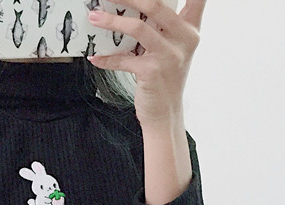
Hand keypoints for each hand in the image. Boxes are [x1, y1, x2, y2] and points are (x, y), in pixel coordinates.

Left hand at [87, 0, 206, 124]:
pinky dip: (107, 58)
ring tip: (94, 17)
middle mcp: (184, 39)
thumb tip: (131, 7)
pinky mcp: (152, 72)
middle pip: (156, 4)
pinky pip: (124, 59)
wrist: (165, 114)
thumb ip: (161, 27)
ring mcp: (169, 56)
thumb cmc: (165, 79)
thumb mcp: (171, 49)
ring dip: (111, 21)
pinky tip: (95, 57)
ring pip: (138, 27)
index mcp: (191, 29)